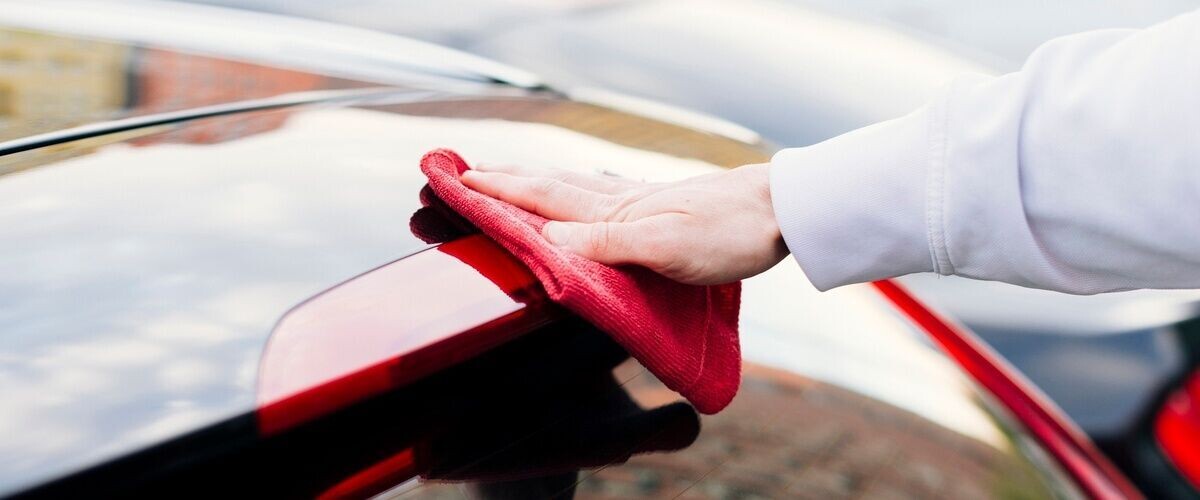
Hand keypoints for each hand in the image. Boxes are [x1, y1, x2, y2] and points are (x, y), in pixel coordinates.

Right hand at [460, 162, 787, 284]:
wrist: (781, 211)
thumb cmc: (729, 234)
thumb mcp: (667, 249)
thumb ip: (608, 244)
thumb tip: (549, 238)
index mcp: (614, 212)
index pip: (543, 198)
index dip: (498, 191)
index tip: (456, 180)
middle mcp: (620, 201)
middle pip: (549, 185)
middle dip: (504, 179)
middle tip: (464, 171)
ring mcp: (639, 202)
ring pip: (572, 187)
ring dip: (533, 181)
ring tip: (506, 176)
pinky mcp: (658, 208)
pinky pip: (598, 194)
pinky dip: (572, 190)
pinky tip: (579, 191)